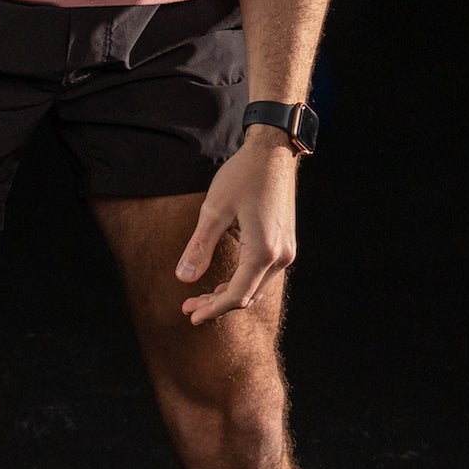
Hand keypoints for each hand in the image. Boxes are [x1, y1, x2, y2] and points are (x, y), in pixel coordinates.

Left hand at [175, 133, 298, 322]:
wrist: (274, 152)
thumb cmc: (243, 176)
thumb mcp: (214, 210)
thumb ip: (200, 247)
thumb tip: (183, 279)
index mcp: (263, 252)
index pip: (237, 296)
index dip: (212, 309)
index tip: (190, 315)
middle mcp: (280, 256)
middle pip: (247, 296)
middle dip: (217, 305)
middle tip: (188, 307)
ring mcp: (286, 251)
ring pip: (256, 287)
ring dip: (230, 295)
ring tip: (201, 297)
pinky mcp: (285, 243)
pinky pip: (263, 274)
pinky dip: (243, 282)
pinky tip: (224, 281)